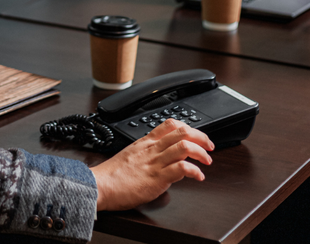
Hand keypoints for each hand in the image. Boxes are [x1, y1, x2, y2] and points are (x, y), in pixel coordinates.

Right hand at [91, 119, 212, 211]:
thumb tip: (160, 162)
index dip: (187, 127)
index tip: (195, 135)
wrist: (100, 185)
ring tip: (207, 160)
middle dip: (201, 137)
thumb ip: (145, 157)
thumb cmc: (111, 176)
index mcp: (145, 142)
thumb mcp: (129, 158)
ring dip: (201, 152)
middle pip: (182, 132)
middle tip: (209, 145)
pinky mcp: (157, 178)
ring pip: (184, 146)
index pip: (169, 124)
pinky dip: (195, 171)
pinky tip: (198, 177)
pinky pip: (181, 168)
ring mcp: (155, 162)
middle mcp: (152, 149)